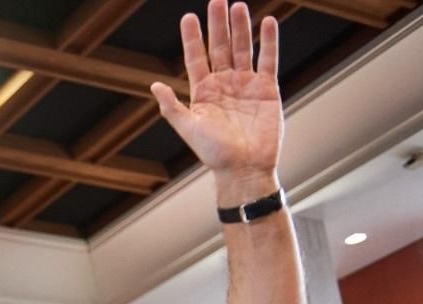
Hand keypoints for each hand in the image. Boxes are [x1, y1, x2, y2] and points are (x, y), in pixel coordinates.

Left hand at [150, 1, 281, 196]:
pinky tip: (267, 22)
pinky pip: (268, 60)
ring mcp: (246, 84)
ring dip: (240, 28)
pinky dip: (268, 42)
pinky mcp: (267, 89)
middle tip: (216, 1)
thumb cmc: (214, 153)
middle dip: (218, 25)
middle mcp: (224, 84)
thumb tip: (154, 85)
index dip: (192, 38)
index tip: (188, 18)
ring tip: (238, 6)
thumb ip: (172, 107)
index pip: (196, 58)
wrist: (244, 168)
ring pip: (242, 49)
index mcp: (203, 93)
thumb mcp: (189, 129)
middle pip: (220, 48)